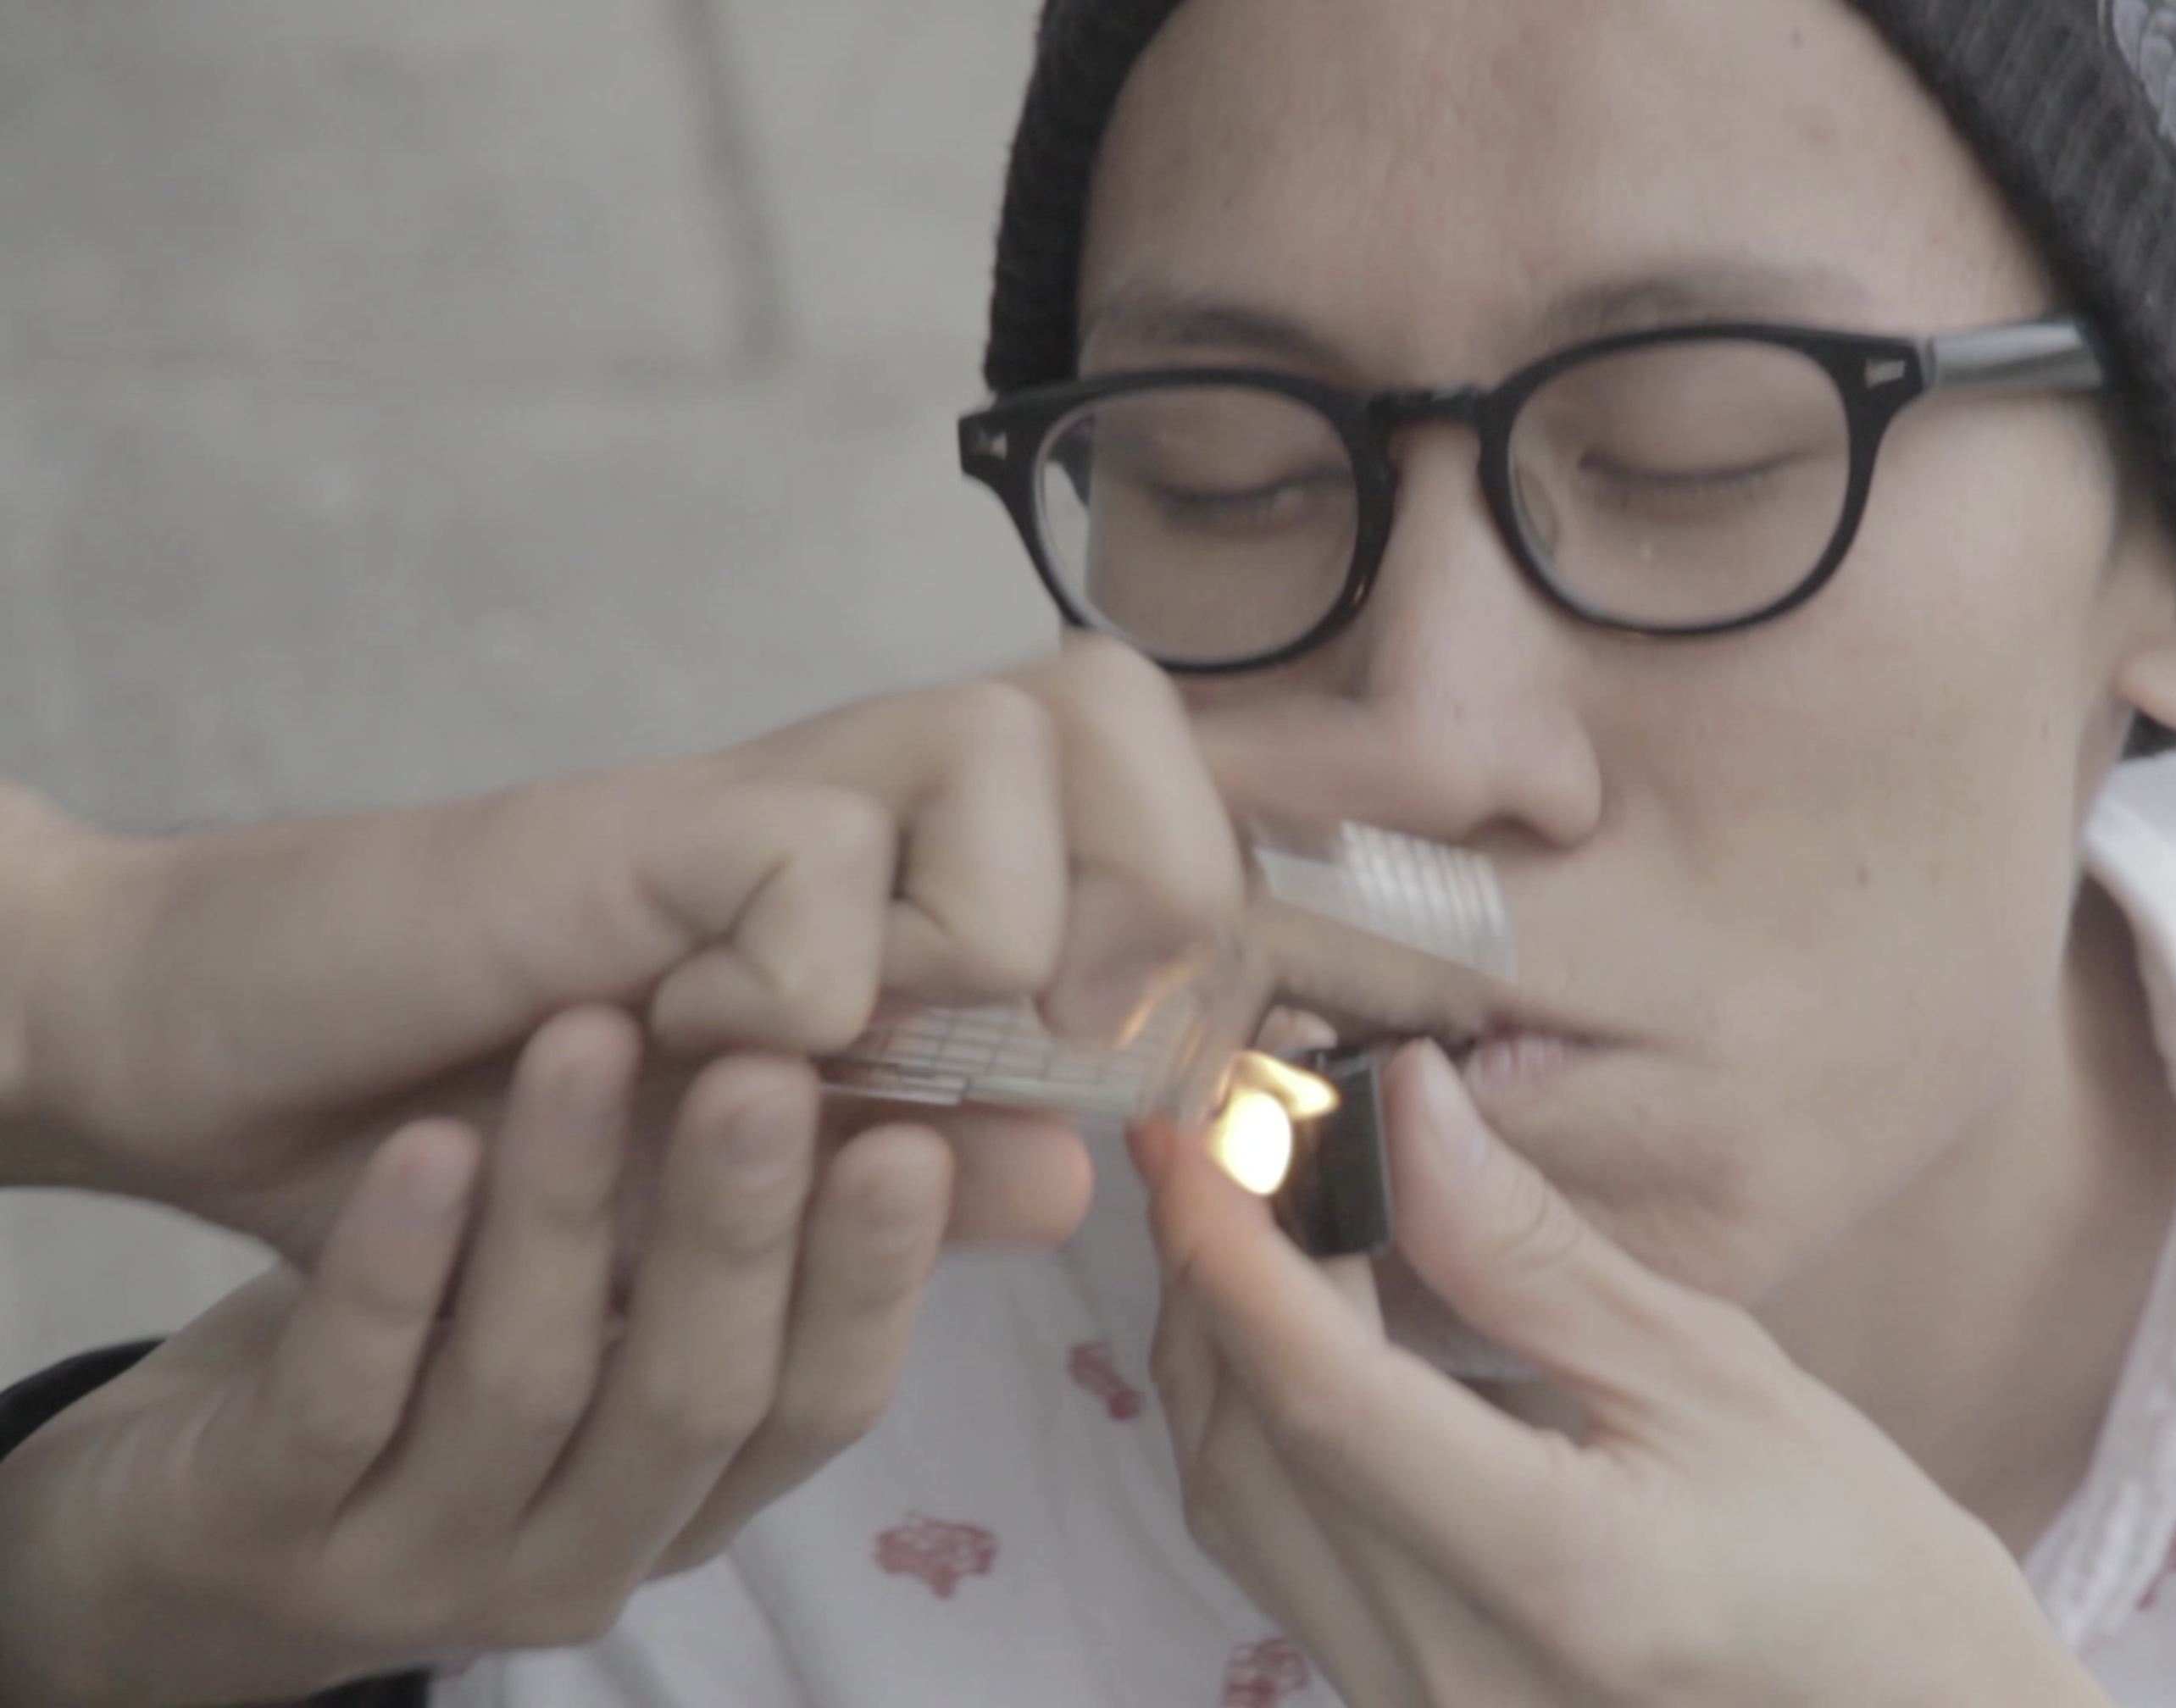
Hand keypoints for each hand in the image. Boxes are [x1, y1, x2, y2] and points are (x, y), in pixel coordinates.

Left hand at [0, 1008, 951, 1707]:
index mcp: (690, 1502)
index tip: (912, 1140)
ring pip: (523, 1388)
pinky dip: (395, 1266)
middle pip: (691, 1401)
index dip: (873, 1283)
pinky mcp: (257, 1527)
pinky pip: (343, 1395)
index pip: (821, 1410)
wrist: (175, 1528)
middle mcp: (579, 1556)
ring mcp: (414, 1558)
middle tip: (766, 1074)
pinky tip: (425, 1142)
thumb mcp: (625, 1319)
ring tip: (586, 1038)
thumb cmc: (445, 1369)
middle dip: (739, 1232)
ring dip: (565, 1207)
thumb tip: (1047, 1149)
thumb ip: (785, 1240)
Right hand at [3, 635, 1238, 1259]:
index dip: (1213, 858)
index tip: (1209, 956)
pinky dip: (794, 986)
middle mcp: (855, 795)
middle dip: (1139, 884)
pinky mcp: (653, 824)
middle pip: (1112, 705)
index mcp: (910, 862)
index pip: (1144, 766)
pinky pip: (824, 864)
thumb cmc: (501, 1115)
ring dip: (970, 933)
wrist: (236, 1048)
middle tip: (1018, 1031)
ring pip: (1003, 746)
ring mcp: (756, 794)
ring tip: (836, 1032)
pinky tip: (683, 1026)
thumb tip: (1071, 1171)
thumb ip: (911, 1168)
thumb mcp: (745, 1176)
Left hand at [1135, 1043, 2108, 1707]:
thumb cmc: (1861, 1569)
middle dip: (1211, 1278)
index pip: (1322, 1393)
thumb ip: (1538, 1257)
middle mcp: (1449, 1673)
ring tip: (1266, 1224)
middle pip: (1245, 1448)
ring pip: (1238, 1509)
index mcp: (1555, 1574)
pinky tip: (1317, 1346)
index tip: (1185, 1120)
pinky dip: (1269, 1434)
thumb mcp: (1723, 1379)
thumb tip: (1402, 1109)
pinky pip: (1281, 1559)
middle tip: (1231, 1143)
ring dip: (1223, 1355)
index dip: (1228, 1245)